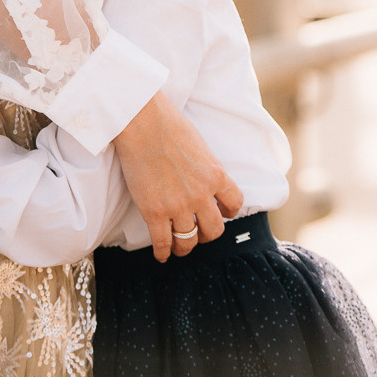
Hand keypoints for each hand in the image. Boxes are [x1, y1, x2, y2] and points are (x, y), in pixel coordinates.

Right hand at [113, 90, 242, 261]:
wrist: (141, 122)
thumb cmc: (168, 125)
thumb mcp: (199, 146)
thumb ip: (205, 167)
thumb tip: (202, 178)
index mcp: (215, 175)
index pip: (234, 203)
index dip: (228, 212)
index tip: (221, 213)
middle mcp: (201, 195)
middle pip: (214, 230)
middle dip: (207, 234)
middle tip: (198, 232)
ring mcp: (177, 205)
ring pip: (189, 241)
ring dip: (185, 246)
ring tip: (179, 245)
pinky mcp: (154, 212)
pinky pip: (163, 243)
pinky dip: (163, 253)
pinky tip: (162, 254)